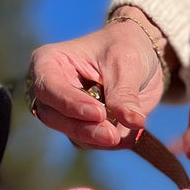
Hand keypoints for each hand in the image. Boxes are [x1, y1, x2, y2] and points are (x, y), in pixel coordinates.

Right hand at [26, 8, 168, 148]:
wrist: (140, 55)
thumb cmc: (126, 47)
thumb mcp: (127, 63)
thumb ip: (125, 93)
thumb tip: (133, 122)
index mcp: (49, 62)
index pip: (48, 87)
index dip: (70, 103)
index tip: (98, 113)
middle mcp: (50, 89)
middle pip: (54, 117)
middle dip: (83, 129)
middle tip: (112, 135)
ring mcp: (63, 110)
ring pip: (71, 134)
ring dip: (97, 139)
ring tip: (123, 135)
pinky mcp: (80, 127)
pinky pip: (89, 143)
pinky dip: (108, 142)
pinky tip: (126, 135)